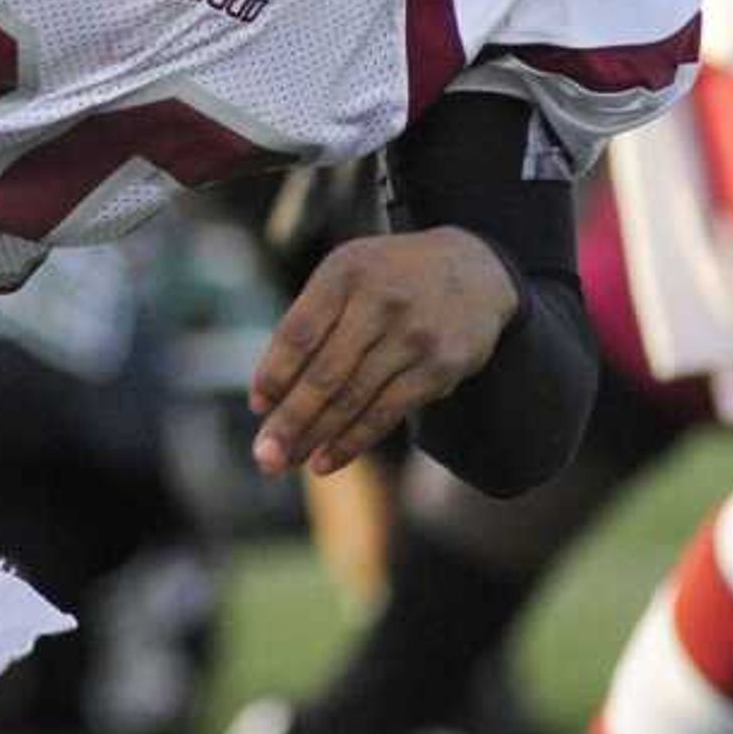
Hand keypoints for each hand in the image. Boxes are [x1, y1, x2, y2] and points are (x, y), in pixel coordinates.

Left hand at [248, 228, 519, 477]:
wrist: (474, 270)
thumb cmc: (388, 281)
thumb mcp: (348, 277)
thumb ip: (309, 323)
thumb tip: (268, 397)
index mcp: (346, 273)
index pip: (299, 333)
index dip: (274, 374)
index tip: (258, 407)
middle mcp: (381, 301)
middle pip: (324, 373)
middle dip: (290, 420)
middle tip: (264, 457)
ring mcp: (414, 335)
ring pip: (354, 398)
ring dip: (315, 438)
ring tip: (287, 463)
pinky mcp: (440, 367)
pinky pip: (386, 413)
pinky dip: (352, 442)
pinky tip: (326, 460)